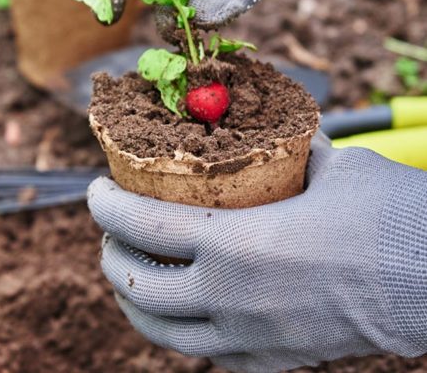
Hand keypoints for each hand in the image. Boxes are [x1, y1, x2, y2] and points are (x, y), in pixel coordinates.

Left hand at [87, 133, 426, 371]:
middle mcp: (232, 298)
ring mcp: (252, 337)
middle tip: (110, 235)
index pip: (141, 226)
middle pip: (138, 287)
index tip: (95, 192)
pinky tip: (184, 312)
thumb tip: (270, 137)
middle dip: (110, 258)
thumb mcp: (333, 168)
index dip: (106, 208)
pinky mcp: (276, 360)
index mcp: (237, 245)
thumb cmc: (391, 218)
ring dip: (135, 304)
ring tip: (131, 277)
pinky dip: (183, 331)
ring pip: (164, 334)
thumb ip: (288, 155)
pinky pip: (209, 355)